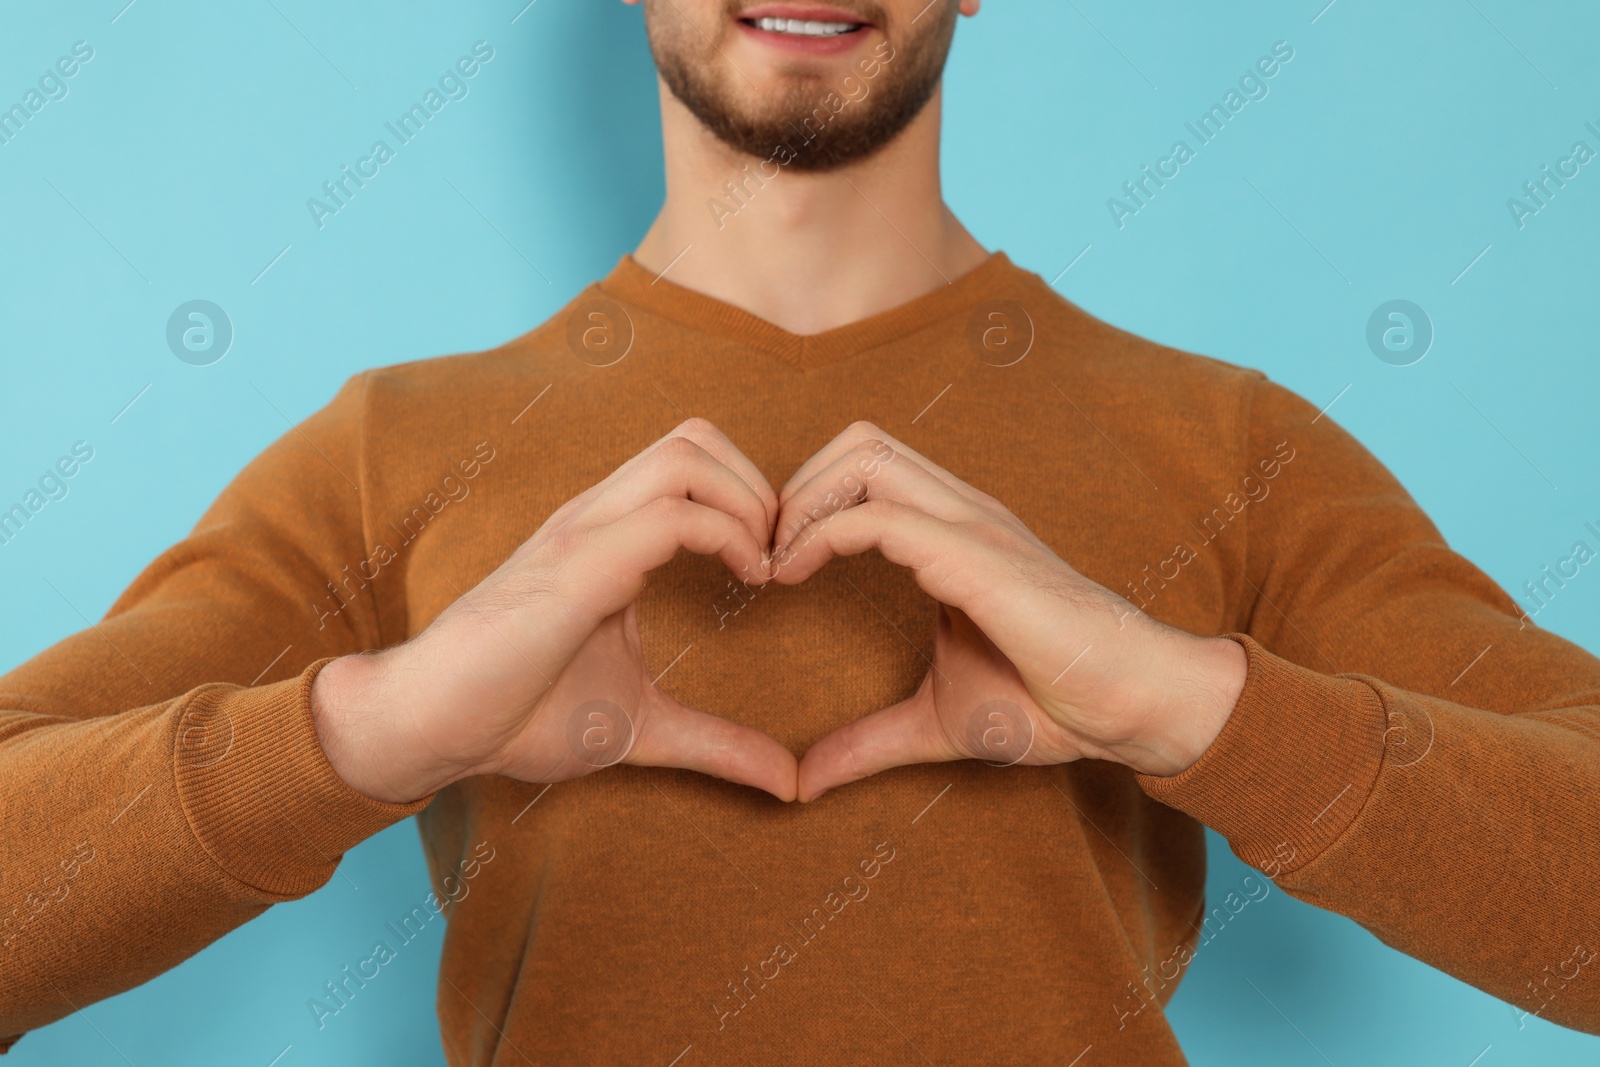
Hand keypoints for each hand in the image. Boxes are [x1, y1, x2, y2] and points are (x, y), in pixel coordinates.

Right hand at [311, 419, 798, 803]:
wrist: (428, 725)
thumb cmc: (516, 713)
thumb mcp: (642, 727)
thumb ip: (717, 743)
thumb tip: (787, 782)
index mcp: (608, 536)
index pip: (692, 462)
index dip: (752, 499)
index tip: (782, 569)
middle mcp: (596, 517)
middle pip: (695, 436)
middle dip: (760, 485)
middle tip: (782, 557)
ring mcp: (583, 533)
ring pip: (686, 456)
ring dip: (748, 501)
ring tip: (765, 566)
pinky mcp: (576, 566)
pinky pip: (668, 517)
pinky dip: (727, 536)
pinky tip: (749, 583)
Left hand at [769, 423, 1247, 801]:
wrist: (1133, 706)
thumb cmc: (1053, 703)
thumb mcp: (935, 721)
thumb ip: (867, 742)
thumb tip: (805, 782)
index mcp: (954, 533)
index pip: (864, 469)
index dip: (807, 503)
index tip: (770, 570)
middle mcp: (960, 512)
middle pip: (857, 440)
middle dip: (796, 486)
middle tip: (764, 558)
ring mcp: (970, 526)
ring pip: (864, 454)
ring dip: (803, 499)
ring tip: (775, 565)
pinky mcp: (974, 557)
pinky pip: (880, 517)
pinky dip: (821, 537)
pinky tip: (793, 580)